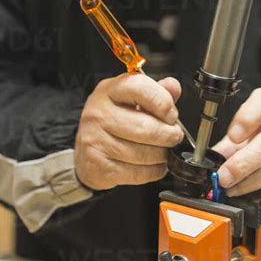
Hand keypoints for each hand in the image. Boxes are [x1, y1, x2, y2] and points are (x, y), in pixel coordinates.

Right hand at [75, 74, 182, 189]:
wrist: (86, 151)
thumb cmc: (114, 121)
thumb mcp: (132, 98)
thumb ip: (156, 92)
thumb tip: (173, 87)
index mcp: (109, 90)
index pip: (140, 89)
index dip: (163, 103)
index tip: (172, 115)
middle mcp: (98, 114)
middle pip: (145, 128)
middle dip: (169, 135)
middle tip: (174, 136)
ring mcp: (95, 141)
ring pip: (144, 154)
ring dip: (163, 155)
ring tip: (163, 151)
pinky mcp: (98, 166)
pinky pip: (138, 173)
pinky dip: (154, 171)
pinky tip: (154, 165)